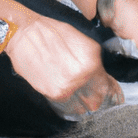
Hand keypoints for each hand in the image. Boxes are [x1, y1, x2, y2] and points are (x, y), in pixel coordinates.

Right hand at [4, 16, 122, 118]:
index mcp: (92, 60)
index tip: (114, 96)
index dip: (112, 92)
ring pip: (82, 105)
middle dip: (97, 99)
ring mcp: (67, 86)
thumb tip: (102, 77)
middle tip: (93, 96)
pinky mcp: (53, 93)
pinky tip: (66, 92)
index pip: (107, 86)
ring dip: (82, 102)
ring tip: (77, 93)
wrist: (23, 33)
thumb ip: (93, 61)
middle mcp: (83, 75)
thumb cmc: (51, 32)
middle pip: (97, 100)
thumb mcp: (81, 41)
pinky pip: (67, 105)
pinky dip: (69, 102)